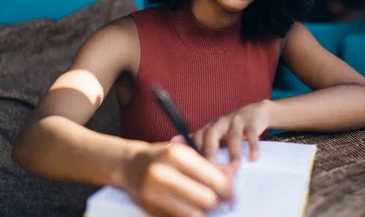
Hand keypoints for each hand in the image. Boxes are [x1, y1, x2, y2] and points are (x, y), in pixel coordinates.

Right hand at [120, 142, 234, 216]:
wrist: (130, 165)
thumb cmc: (164, 158)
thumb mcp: (186, 153)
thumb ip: (208, 166)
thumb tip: (234, 176)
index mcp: (176, 154)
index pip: (213, 179)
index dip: (227, 190)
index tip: (231, 195)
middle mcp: (162, 173)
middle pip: (206, 199)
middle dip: (217, 204)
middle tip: (222, 204)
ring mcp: (153, 193)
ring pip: (193, 214)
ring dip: (204, 213)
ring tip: (207, 208)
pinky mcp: (148, 209)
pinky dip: (188, 216)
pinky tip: (191, 210)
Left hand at [172, 100, 271, 165]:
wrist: (255, 112)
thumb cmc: (230, 127)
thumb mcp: (213, 132)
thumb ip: (195, 138)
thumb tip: (172, 142)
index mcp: (209, 128)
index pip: (197, 139)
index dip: (194, 154)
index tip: (192, 171)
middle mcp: (220, 123)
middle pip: (211, 135)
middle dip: (210, 152)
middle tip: (211, 171)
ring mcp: (236, 121)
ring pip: (233, 135)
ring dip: (234, 152)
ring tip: (235, 167)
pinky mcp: (251, 122)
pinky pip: (251, 133)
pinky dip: (253, 146)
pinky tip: (253, 158)